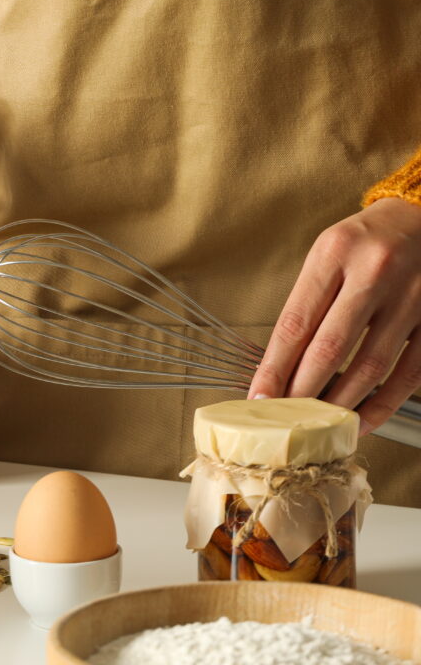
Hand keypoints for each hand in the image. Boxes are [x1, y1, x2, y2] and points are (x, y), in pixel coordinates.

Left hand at [248, 197, 420, 433]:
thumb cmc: (368, 240)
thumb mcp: (328, 252)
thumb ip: (308, 301)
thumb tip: (280, 365)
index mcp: (335, 252)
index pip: (295, 323)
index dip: (274, 367)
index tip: (259, 396)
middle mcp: (375, 272)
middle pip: (329, 347)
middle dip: (302, 391)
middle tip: (284, 418)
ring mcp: (412, 296)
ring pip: (370, 366)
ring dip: (340, 403)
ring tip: (318, 425)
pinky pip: (408, 373)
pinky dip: (382, 403)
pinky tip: (361, 419)